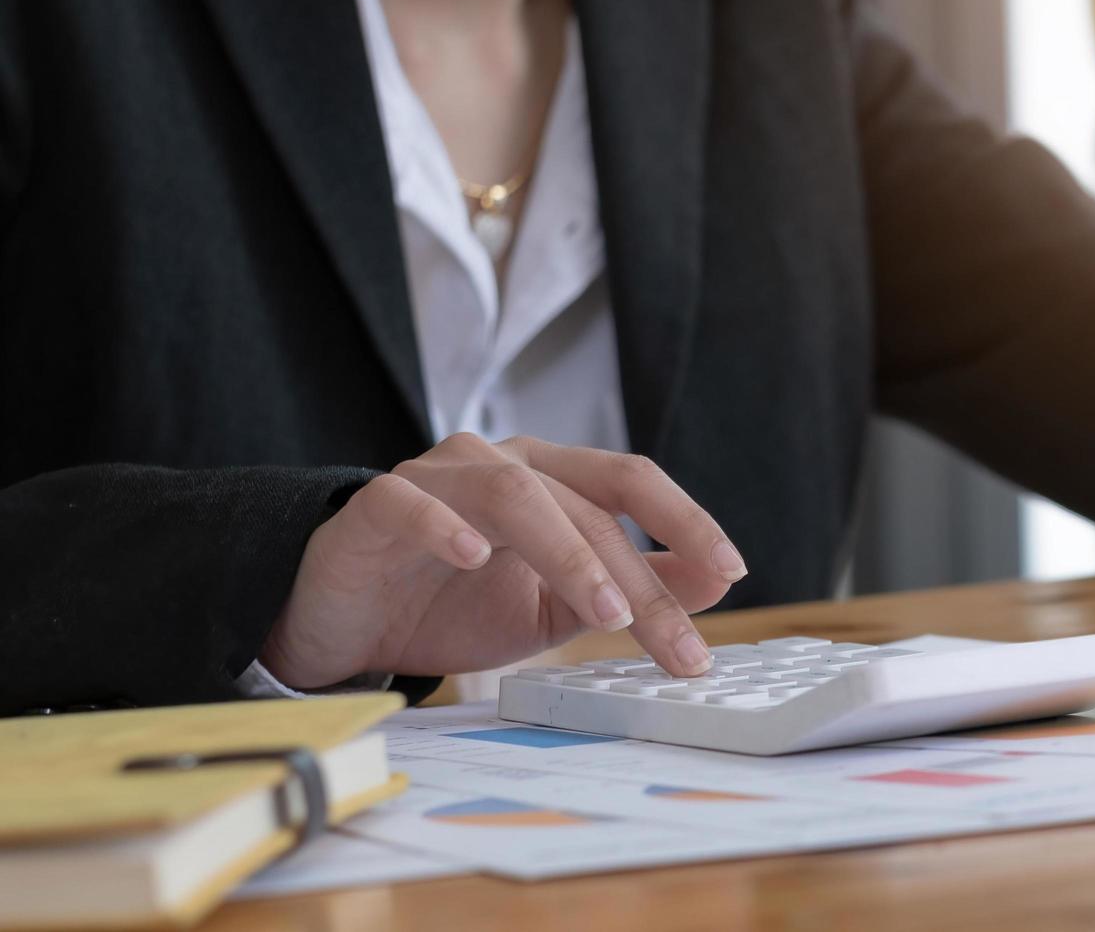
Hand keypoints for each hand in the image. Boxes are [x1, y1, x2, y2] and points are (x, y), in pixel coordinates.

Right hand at [260, 434, 747, 688]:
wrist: (347, 625)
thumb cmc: (454, 604)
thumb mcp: (560, 605)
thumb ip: (637, 585)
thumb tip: (718, 578)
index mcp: (550, 477)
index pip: (631, 482)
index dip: (687, 520)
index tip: (733, 571)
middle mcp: (500, 463)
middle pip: (586, 507)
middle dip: (640, 582)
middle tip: (676, 645)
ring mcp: (437, 478)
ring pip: (516, 497)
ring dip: (570, 556)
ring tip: (606, 614)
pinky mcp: (374, 506)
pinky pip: (411, 504)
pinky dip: (445, 525)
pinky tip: (474, 557)